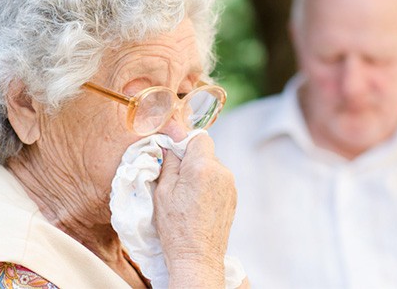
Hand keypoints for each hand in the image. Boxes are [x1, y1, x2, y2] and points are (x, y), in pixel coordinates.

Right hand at [154, 133, 236, 287]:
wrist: (198, 257)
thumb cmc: (176, 227)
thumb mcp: (163, 191)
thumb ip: (168, 163)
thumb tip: (170, 146)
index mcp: (203, 167)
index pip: (198, 137)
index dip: (184, 143)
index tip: (173, 154)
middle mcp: (221, 172)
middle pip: (205, 152)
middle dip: (190, 159)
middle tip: (176, 178)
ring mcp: (230, 185)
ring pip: (212, 166)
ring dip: (199, 172)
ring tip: (187, 195)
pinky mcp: (233, 196)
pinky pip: (218, 180)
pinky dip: (208, 184)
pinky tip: (197, 202)